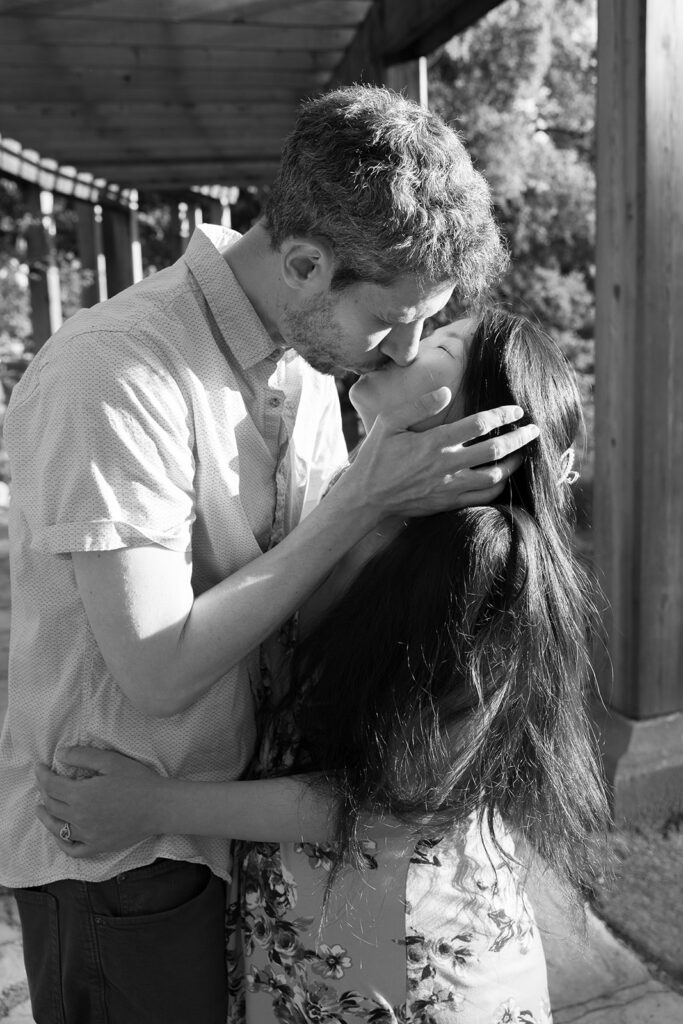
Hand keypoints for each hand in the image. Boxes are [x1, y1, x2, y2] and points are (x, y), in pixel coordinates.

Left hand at [35, 747, 165, 857]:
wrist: (160, 807)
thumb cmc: (138, 781)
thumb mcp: (111, 761)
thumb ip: (83, 756)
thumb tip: (60, 755)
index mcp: (81, 795)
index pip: (51, 785)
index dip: (42, 775)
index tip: (40, 767)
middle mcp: (79, 818)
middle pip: (52, 805)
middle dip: (44, 791)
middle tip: (44, 781)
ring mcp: (87, 835)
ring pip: (57, 827)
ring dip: (45, 816)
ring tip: (41, 807)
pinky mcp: (97, 846)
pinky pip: (72, 849)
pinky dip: (61, 842)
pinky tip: (59, 834)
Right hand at [343, 388, 538, 517]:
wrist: (366, 498)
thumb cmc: (376, 456)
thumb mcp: (389, 422)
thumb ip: (418, 405)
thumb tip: (446, 390)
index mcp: (433, 443)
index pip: (478, 425)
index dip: (502, 415)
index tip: (517, 409)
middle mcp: (445, 465)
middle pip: (494, 451)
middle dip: (519, 438)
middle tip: (535, 430)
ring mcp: (448, 487)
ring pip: (494, 477)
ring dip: (514, 463)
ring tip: (524, 453)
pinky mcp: (448, 503)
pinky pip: (483, 498)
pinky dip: (499, 487)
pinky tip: (505, 477)